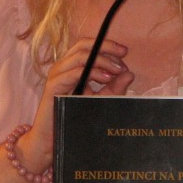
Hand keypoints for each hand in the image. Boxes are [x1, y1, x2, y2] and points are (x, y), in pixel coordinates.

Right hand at [21, 38, 133, 169]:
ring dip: (102, 60)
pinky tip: (105, 79)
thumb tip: (129, 74)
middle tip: (123, 56)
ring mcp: (56, 75)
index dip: (106, 45)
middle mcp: (63, 67)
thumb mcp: (100, 100)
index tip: (124, 52)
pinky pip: (72, 73)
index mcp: (72, 66)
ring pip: (80, 56)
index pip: (88, 46)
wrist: (53, 138)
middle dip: (106, 47)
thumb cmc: (74, 117)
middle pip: (83, 45)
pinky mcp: (53, 86)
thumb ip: (114, 87)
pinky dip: (91, 72)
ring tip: (117, 70)